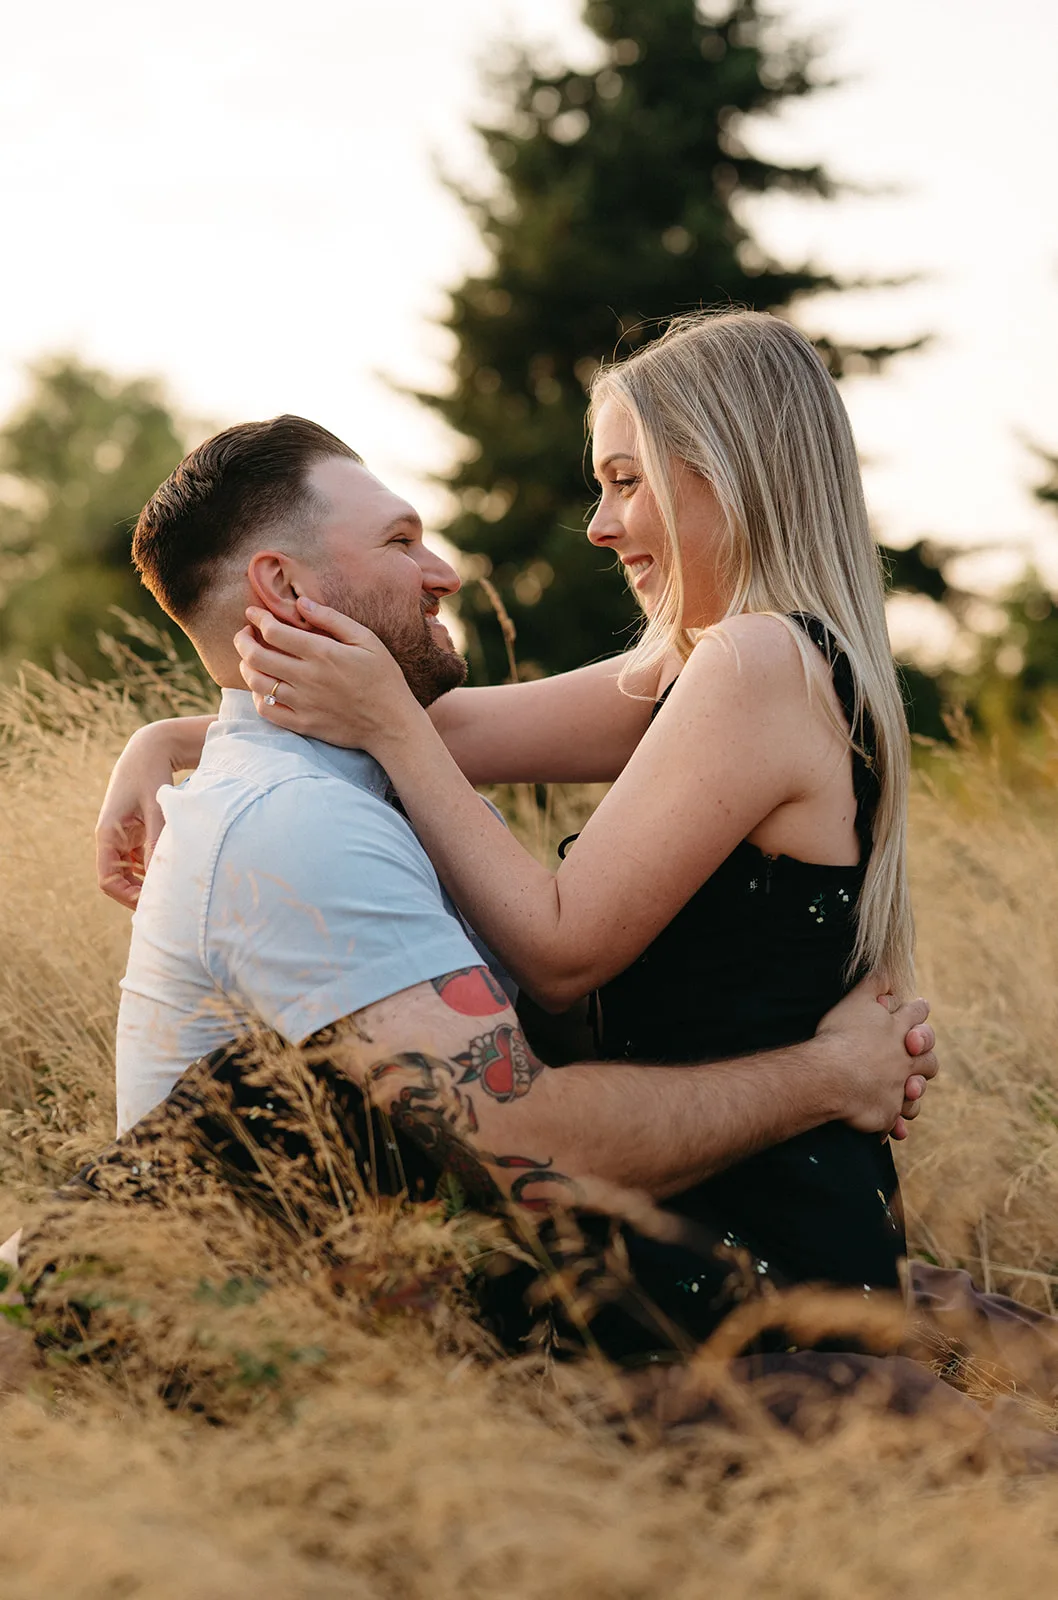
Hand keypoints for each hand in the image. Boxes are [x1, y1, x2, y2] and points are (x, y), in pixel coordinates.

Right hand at [94, 724, 175, 907]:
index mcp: (107, 835)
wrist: (150, 749)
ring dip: (148, 882)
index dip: (127, 896)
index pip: (108, 880)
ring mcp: (123, 837)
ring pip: (130, 872)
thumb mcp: (156, 809)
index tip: (152, 902)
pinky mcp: (135, 833)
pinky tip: (174, 872)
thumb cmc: (151, 775)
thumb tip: (159, 879)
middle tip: (169, 903)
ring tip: (175, 890)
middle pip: (119, 880)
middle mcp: (111, 839)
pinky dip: (153, 868)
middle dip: (139, 894)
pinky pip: (140, 860)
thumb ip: (156, 843)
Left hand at [234, 601, 419, 750]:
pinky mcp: (303, 724)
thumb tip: (301, 603)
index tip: (253, 614)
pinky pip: (267, 711)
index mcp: (322, 653)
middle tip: (244, 633)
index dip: (257, 619)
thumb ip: (332, 620)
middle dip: (242, 640)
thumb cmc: (384, 678)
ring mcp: (303, 703)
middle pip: (257, 655)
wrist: (393, 724)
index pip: (274, 631)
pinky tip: (262, 688)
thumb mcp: (367, 640)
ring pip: (256, 683)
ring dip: (246, 666)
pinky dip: (256, 697)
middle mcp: (307, 678)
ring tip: (249, 658)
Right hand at [815, 976, 937, 1138]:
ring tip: (906, 1093)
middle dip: (925, 1057)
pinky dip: (894, 1124)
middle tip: (915, 1056)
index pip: (917, 1015)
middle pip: (928, 1059)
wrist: (829, 1075)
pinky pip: (894, 1121)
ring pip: (916, 1094)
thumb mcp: (856, 1002)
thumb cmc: (840, 1036)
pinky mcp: (887, 1113)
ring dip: (912, 1093)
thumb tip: (888, 967)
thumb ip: (874, 984)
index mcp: (900, 1032)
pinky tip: (891, 1127)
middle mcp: (905, 1062)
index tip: (920, 1007)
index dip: (918, 1011)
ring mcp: (898, 1090)